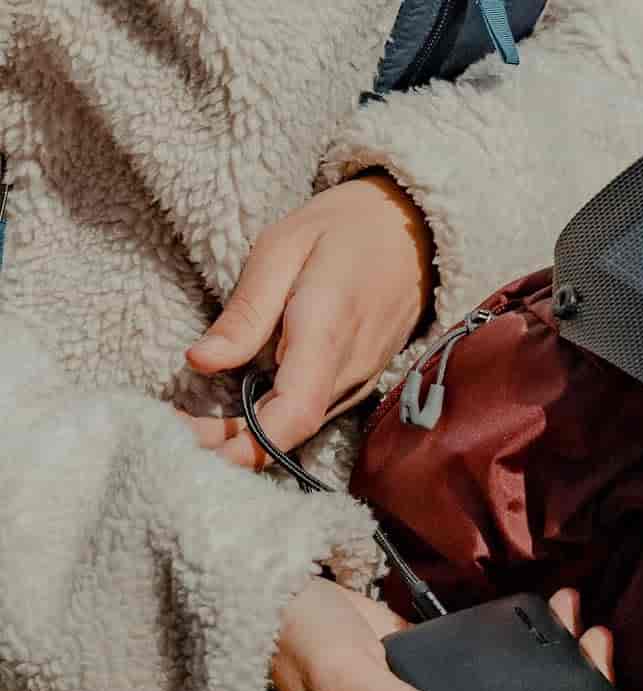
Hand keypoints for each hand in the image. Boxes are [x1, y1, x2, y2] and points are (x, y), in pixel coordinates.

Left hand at [183, 173, 434, 468]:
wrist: (414, 231)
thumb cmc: (342, 229)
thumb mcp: (281, 249)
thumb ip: (246, 312)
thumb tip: (201, 362)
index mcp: (326, 331)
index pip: (294, 411)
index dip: (250, 445)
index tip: (198, 453)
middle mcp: (350, 368)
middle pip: (290, 430)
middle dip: (231, 444)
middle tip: (172, 436)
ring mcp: (360, 380)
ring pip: (301, 426)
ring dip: (248, 436)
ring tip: (192, 427)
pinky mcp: (360, 381)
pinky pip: (314, 412)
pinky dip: (274, 421)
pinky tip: (237, 412)